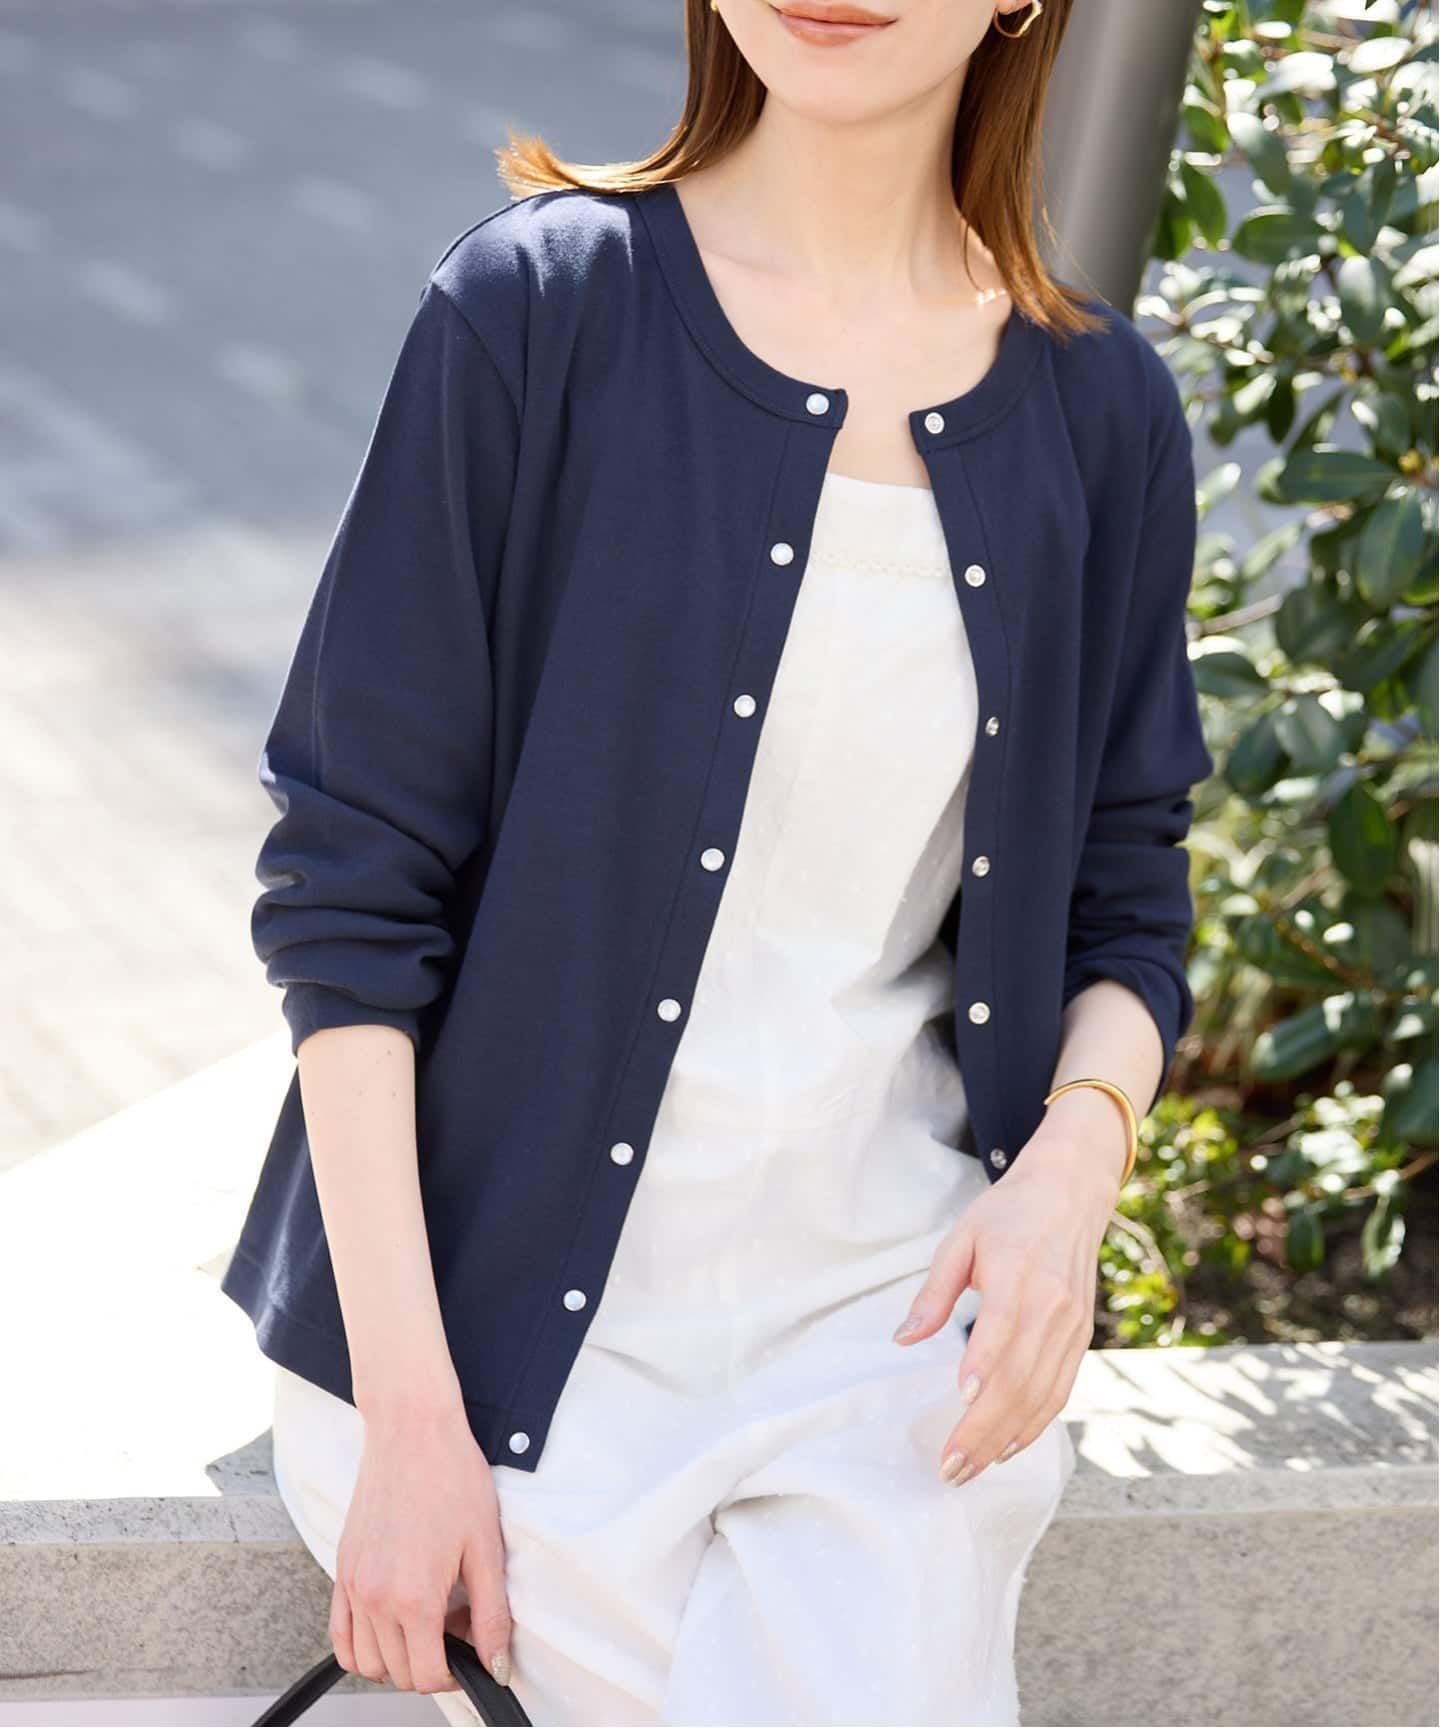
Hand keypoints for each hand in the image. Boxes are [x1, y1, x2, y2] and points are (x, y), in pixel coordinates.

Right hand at [331, 1397, 513, 1694]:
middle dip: (431, 1661)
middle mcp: (375, 1598)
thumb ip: (491, 1614)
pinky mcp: (341, 1568)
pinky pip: (339, 1634)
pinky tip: (392, 1618)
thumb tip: (496, 1664)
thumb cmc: (452, 1476)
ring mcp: (353, 1585)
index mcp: (414, 1597)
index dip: (456, 1673)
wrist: (412, 1428)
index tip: (470, 1648)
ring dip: (397, 1656)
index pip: (428, 1676)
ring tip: (428, 1617)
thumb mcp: (485, 1547)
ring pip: (366, 1661)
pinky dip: (362, 1643)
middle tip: (457, 1622)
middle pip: (399, 1673)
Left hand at [891, 1094, 1126, 1484]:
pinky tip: (1006, 1448)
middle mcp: (1051, 1304)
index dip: (984, 1365)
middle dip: (984, 1428)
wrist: (1071, 1194)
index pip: (1003, 1326)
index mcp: (1017, 1272)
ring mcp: (1071, 1326)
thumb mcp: (961, 1238)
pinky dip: (1034, 1425)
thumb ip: (934, 1292)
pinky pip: (1059, 1391)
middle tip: (949, 1466)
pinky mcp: (1081, 1338)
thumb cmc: (1008, 1214)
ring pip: (1041, 1394)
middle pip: (1020, 1376)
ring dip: (1006, 1439)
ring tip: (969, 1470)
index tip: (961, 1400)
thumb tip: (903, 1339)